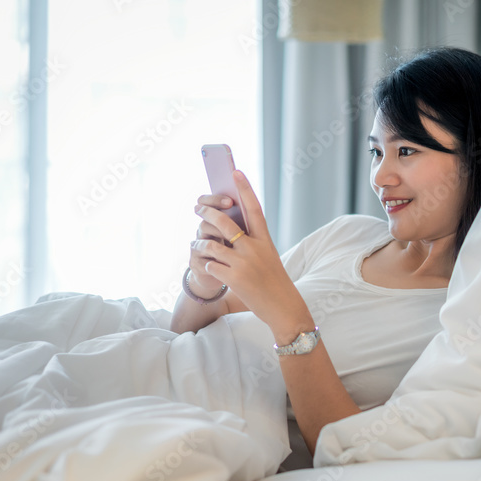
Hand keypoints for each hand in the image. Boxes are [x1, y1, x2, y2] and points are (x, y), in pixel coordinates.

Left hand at [191, 171, 311, 339]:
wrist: (284, 308)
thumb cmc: (275, 281)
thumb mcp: (269, 257)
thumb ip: (253, 242)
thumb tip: (230, 227)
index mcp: (265, 240)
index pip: (254, 208)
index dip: (245, 189)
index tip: (236, 172)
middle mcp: (254, 248)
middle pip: (225, 222)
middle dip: (207, 213)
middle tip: (198, 209)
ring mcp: (243, 263)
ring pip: (211, 244)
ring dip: (200, 244)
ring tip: (197, 245)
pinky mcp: (234, 278)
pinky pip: (210, 266)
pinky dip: (207, 266)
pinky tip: (211, 270)